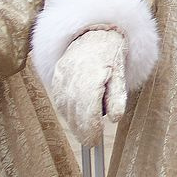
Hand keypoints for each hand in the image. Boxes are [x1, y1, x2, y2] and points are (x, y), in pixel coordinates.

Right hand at [48, 29, 129, 146]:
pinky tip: (73, 120)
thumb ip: (117, 96)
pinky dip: (66, 112)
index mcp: (91, 77)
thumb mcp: (120, 73)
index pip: (88, 109)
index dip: (91, 128)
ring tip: (83, 135)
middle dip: (82, 130)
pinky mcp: (56, 76)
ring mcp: (62, 77)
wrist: (92, 32)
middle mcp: (74, 78)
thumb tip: (116, 119)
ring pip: (65, 107)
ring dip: (73, 123)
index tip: (95, 142)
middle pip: (75, 111)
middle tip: (90, 144)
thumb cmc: (110, 55)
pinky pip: (59, 99)